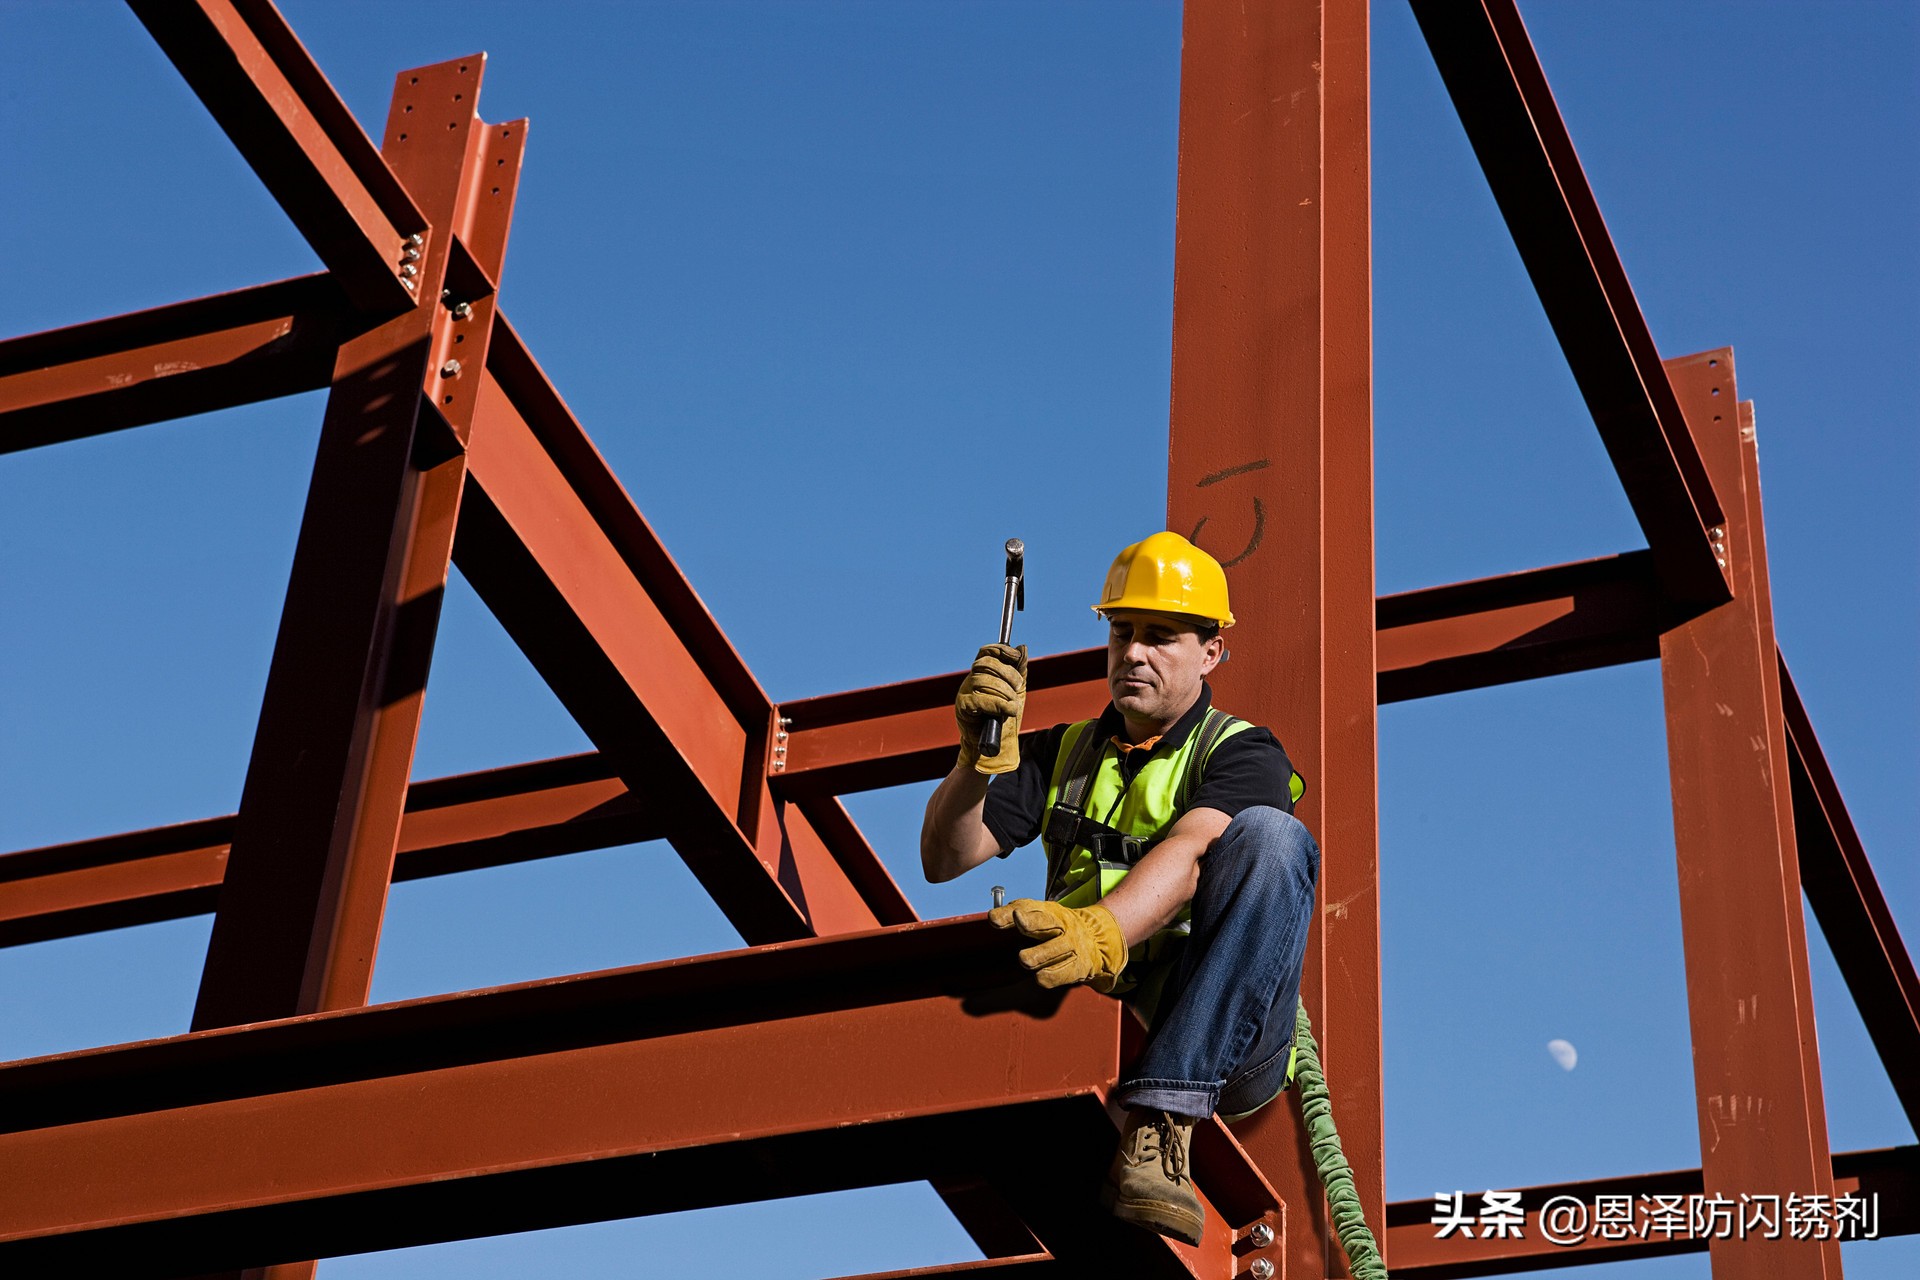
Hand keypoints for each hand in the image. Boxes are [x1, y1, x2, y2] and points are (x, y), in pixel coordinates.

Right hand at [955, 643, 1025, 774]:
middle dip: (1007, 673)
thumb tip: (1022, 648)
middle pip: (985, 664)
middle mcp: (971, 680)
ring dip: (1004, 692)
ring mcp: (964, 693)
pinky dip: (998, 705)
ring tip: (1013, 705)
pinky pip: (980, 700)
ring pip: (983, 681)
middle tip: (1019, 687)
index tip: (1016, 656)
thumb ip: (1019, 670)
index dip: (1001, 650)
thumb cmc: (1004, 717)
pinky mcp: (962, 708)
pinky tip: (1007, 711)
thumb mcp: (1017, 691)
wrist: (994, 744)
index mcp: (983, 673)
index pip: (987, 652)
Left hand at [988, 898, 1126, 991]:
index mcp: (1050, 912)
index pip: (1028, 908)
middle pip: (1047, 923)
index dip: (1011, 911)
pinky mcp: (1078, 966)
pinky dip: (1050, 975)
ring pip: (1054, 950)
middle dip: (1032, 922)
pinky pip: (1062, 973)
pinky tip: (1040, 976)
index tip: (994, 917)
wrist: (1100, 940)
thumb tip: (992, 916)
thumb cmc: (1060, 929)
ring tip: (1025, 959)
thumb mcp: (1043, 915)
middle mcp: (1062, 926)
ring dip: (1039, 954)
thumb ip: (1018, 915)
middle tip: (1019, 921)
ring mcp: (1071, 946)